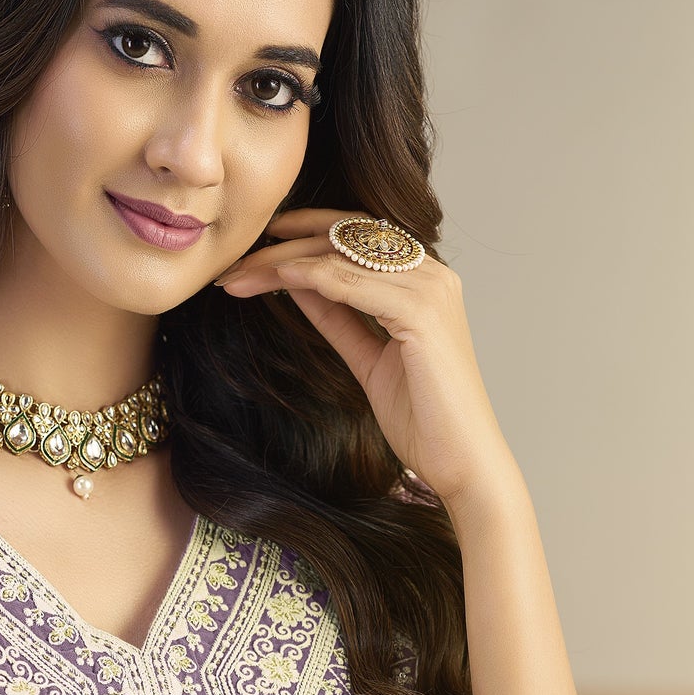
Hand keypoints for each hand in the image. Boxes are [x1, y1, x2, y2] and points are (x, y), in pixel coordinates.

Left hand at [215, 206, 521, 513]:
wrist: (460, 460)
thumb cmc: (424, 418)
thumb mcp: (368, 357)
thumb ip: (339, 317)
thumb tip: (298, 285)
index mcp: (425, 281)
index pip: (358, 236)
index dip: (305, 234)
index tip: (257, 247)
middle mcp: (432, 274)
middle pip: (346, 237)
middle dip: (284, 244)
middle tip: (234, 261)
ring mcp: (430, 288)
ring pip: (340, 257)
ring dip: (282, 263)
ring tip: (238, 276)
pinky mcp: (421, 311)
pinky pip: (350, 283)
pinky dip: (309, 278)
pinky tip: (275, 280)